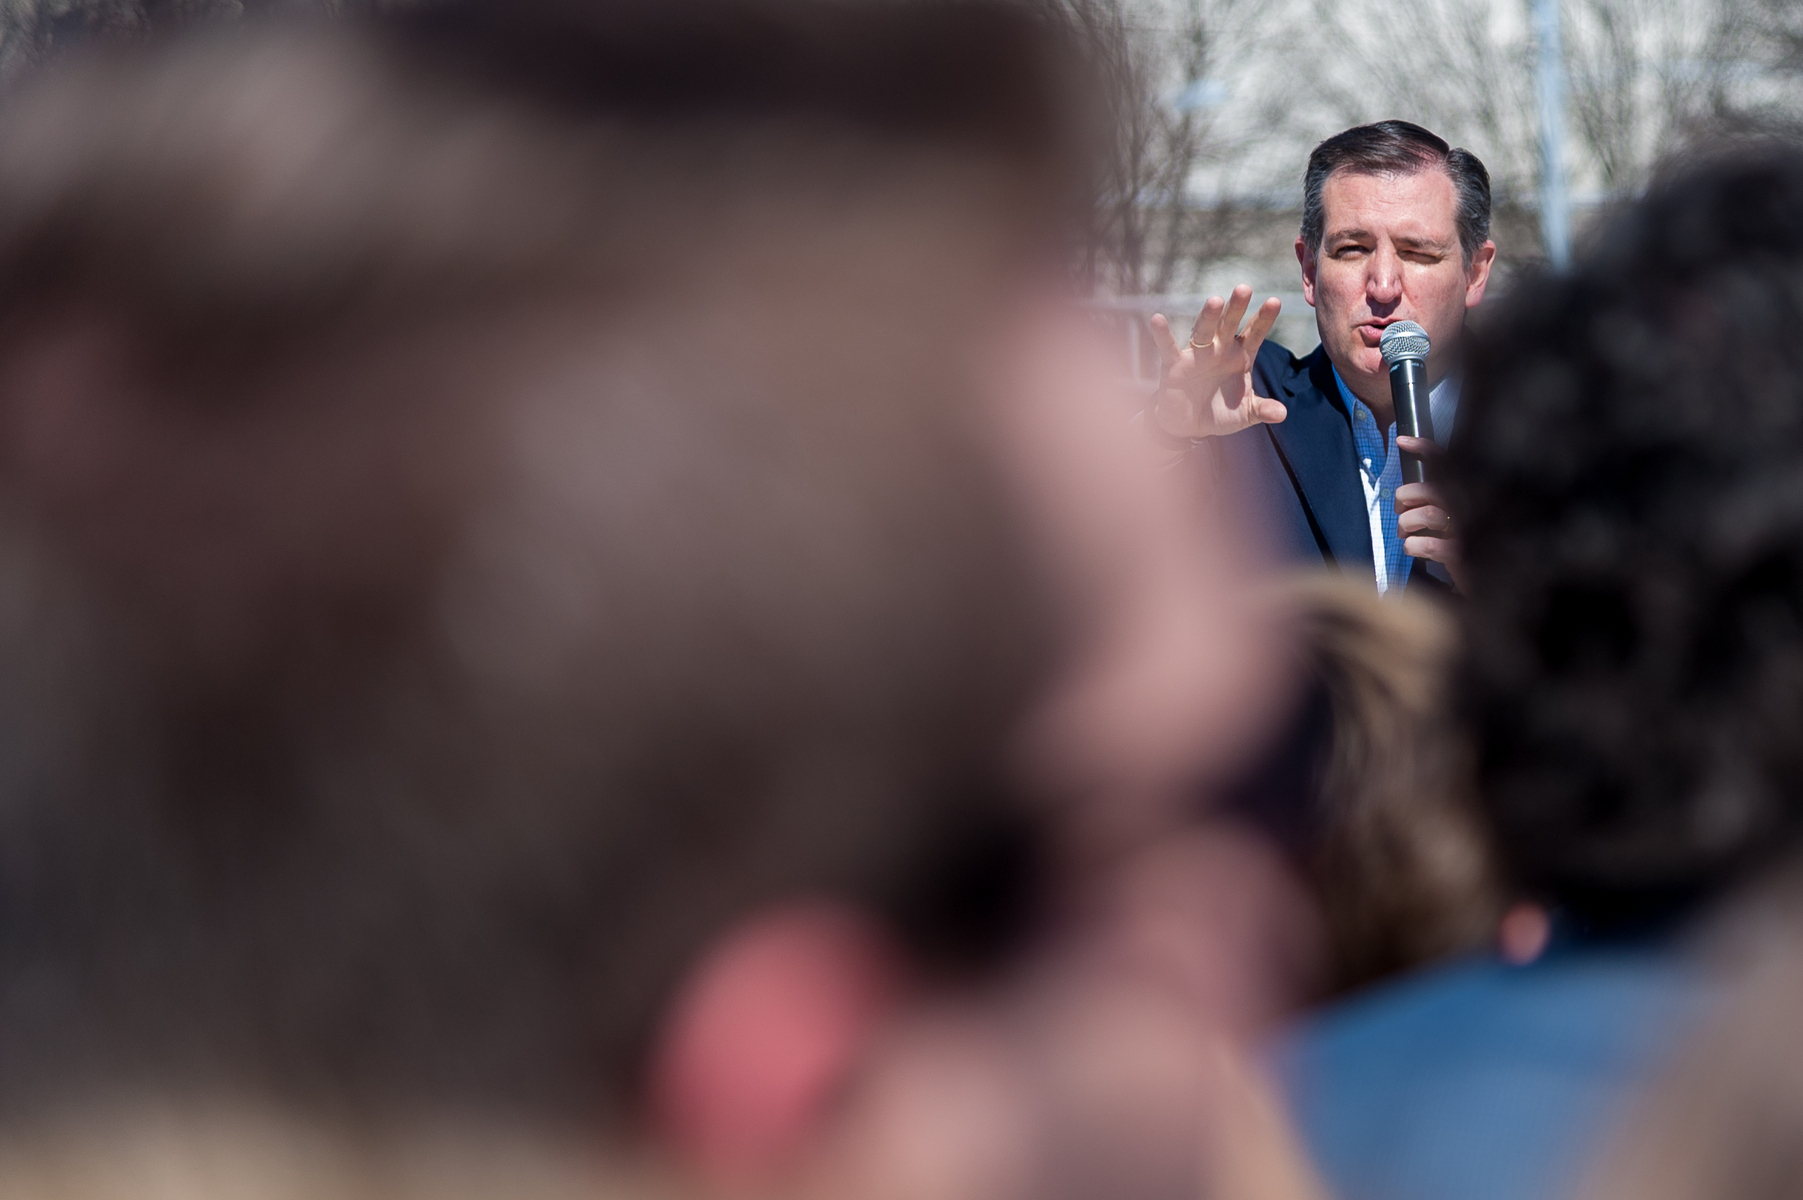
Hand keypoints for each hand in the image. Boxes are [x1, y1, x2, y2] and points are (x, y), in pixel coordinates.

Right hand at [1147, 286, 1286, 440]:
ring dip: (1209, 316)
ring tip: (1215, 300)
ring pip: (1203, 331)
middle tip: (1244, 288)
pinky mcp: (1175, 365)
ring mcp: (1197, 355)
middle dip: (1236, 307)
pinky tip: (1157, 319)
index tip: (1275, 301)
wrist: (1190, 425)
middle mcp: (1220, 349)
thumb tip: (1282, 414)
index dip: (1264, 319)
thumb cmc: (1221, 412)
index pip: (1254, 333)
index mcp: (1240, 356)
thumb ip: (1262, 409)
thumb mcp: (1245, 414)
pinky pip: (1168, 348)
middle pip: (1229, 324)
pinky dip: (1162, 335)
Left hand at [1394, 434, 1463, 590]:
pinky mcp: (1462, 556)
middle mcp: (1474, 506)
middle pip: (1429, 489)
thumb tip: (1404, 495)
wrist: (1495, 586)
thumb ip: (1438, 502)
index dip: (1425, 448)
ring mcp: (1469, 531)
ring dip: (1406, 524)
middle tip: (1400, 510)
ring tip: (1405, 533)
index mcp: (1473, 492)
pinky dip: (1412, 546)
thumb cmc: (1472, 548)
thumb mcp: (1459, 519)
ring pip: (1425, 514)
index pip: (1450, 461)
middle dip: (1405, 498)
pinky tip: (1415, 549)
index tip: (1401, 441)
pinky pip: (1425, 544)